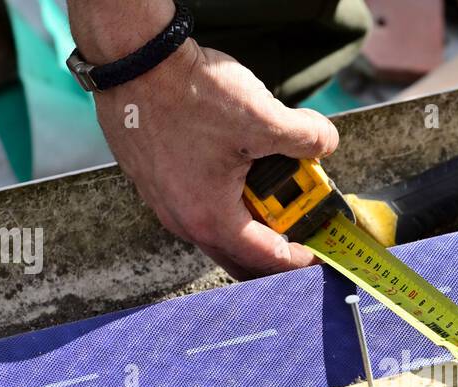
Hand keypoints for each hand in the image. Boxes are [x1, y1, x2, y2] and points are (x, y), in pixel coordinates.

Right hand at [89, 37, 338, 277]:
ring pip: (216, 229)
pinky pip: (195, 205)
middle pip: (238, 255)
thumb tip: (324, 142)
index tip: (317, 253)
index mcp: (211, 217)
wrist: (133, 58)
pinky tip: (238, 174)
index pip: (265, 256)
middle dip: (271, 250)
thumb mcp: (263, 117)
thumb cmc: (187, 91)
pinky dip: (223, 201)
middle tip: (299, 237)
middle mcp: (182, 219)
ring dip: (247, 221)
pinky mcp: (154, 179)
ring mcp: (163, 201)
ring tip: (274, 198)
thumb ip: (305, 137)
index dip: (298, 258)